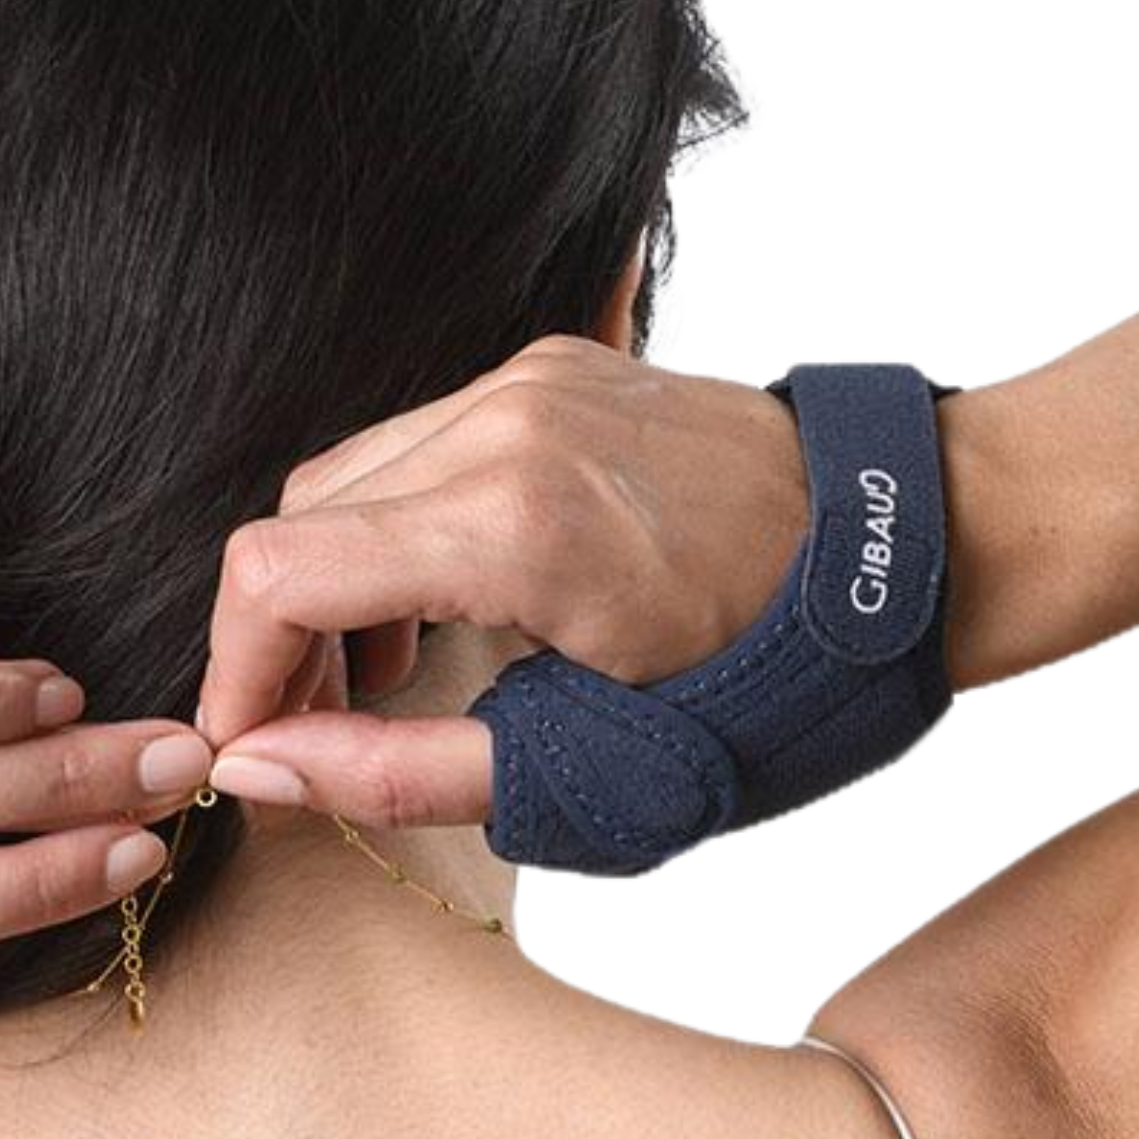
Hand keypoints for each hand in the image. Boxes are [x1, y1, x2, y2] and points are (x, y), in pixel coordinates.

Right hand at [194, 335, 808, 824]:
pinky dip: (397, 526)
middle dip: (282, 634)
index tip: (249, 741)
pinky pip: (416, 441)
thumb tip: (261, 766)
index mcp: (515, 525)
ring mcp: (526, 380)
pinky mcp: (548, 366)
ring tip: (391, 673)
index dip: (236, 668)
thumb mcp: (590, 768)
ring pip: (350, 474)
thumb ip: (403, 772)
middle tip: (320, 726)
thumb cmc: (770, 678)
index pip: (279, 571)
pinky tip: (447, 599)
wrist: (902, 547)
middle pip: (298, 518)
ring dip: (337, 577)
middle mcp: (504, 423)